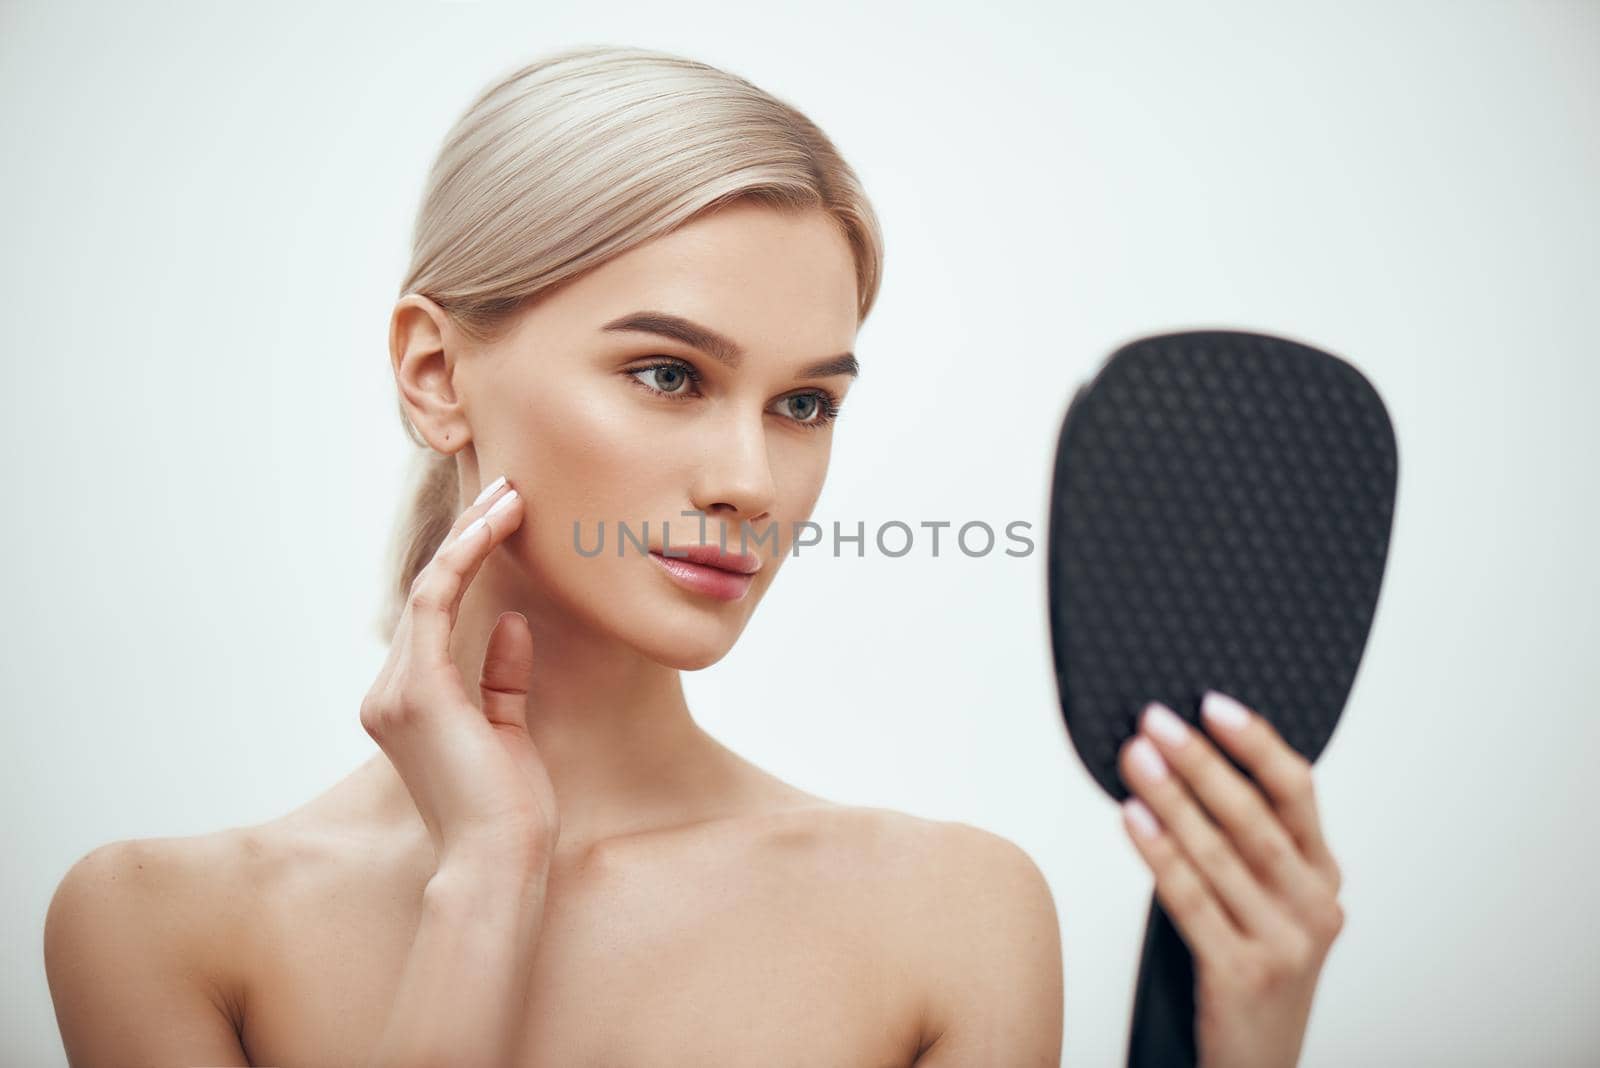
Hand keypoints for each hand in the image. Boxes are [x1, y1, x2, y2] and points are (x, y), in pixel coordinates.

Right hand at [360, 474, 558, 871]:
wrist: (500, 859)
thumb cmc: (509, 808)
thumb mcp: (508, 729)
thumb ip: (501, 677)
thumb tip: (509, 622)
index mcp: (407, 706)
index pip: (433, 618)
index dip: (465, 564)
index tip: (504, 522)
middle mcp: (388, 694)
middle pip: (427, 595)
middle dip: (468, 537)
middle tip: (509, 490)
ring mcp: (395, 691)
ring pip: (429, 589)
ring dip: (470, 536)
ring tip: (510, 496)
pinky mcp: (417, 688)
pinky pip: (437, 601)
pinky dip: (465, 557)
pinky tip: (495, 526)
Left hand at [1117, 690, 1344, 1067]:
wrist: (1255, 1065)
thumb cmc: (1250, 969)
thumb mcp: (1268, 903)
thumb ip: (1247, 845)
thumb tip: (1183, 762)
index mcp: (1323, 877)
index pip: (1296, 793)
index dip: (1255, 743)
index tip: (1212, 703)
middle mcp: (1314, 906)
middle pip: (1254, 817)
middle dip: (1201, 763)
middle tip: (1156, 721)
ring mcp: (1283, 943)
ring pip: (1219, 855)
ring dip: (1171, 799)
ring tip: (1135, 758)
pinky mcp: (1242, 975)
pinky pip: (1191, 902)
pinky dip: (1160, 856)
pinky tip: (1133, 820)